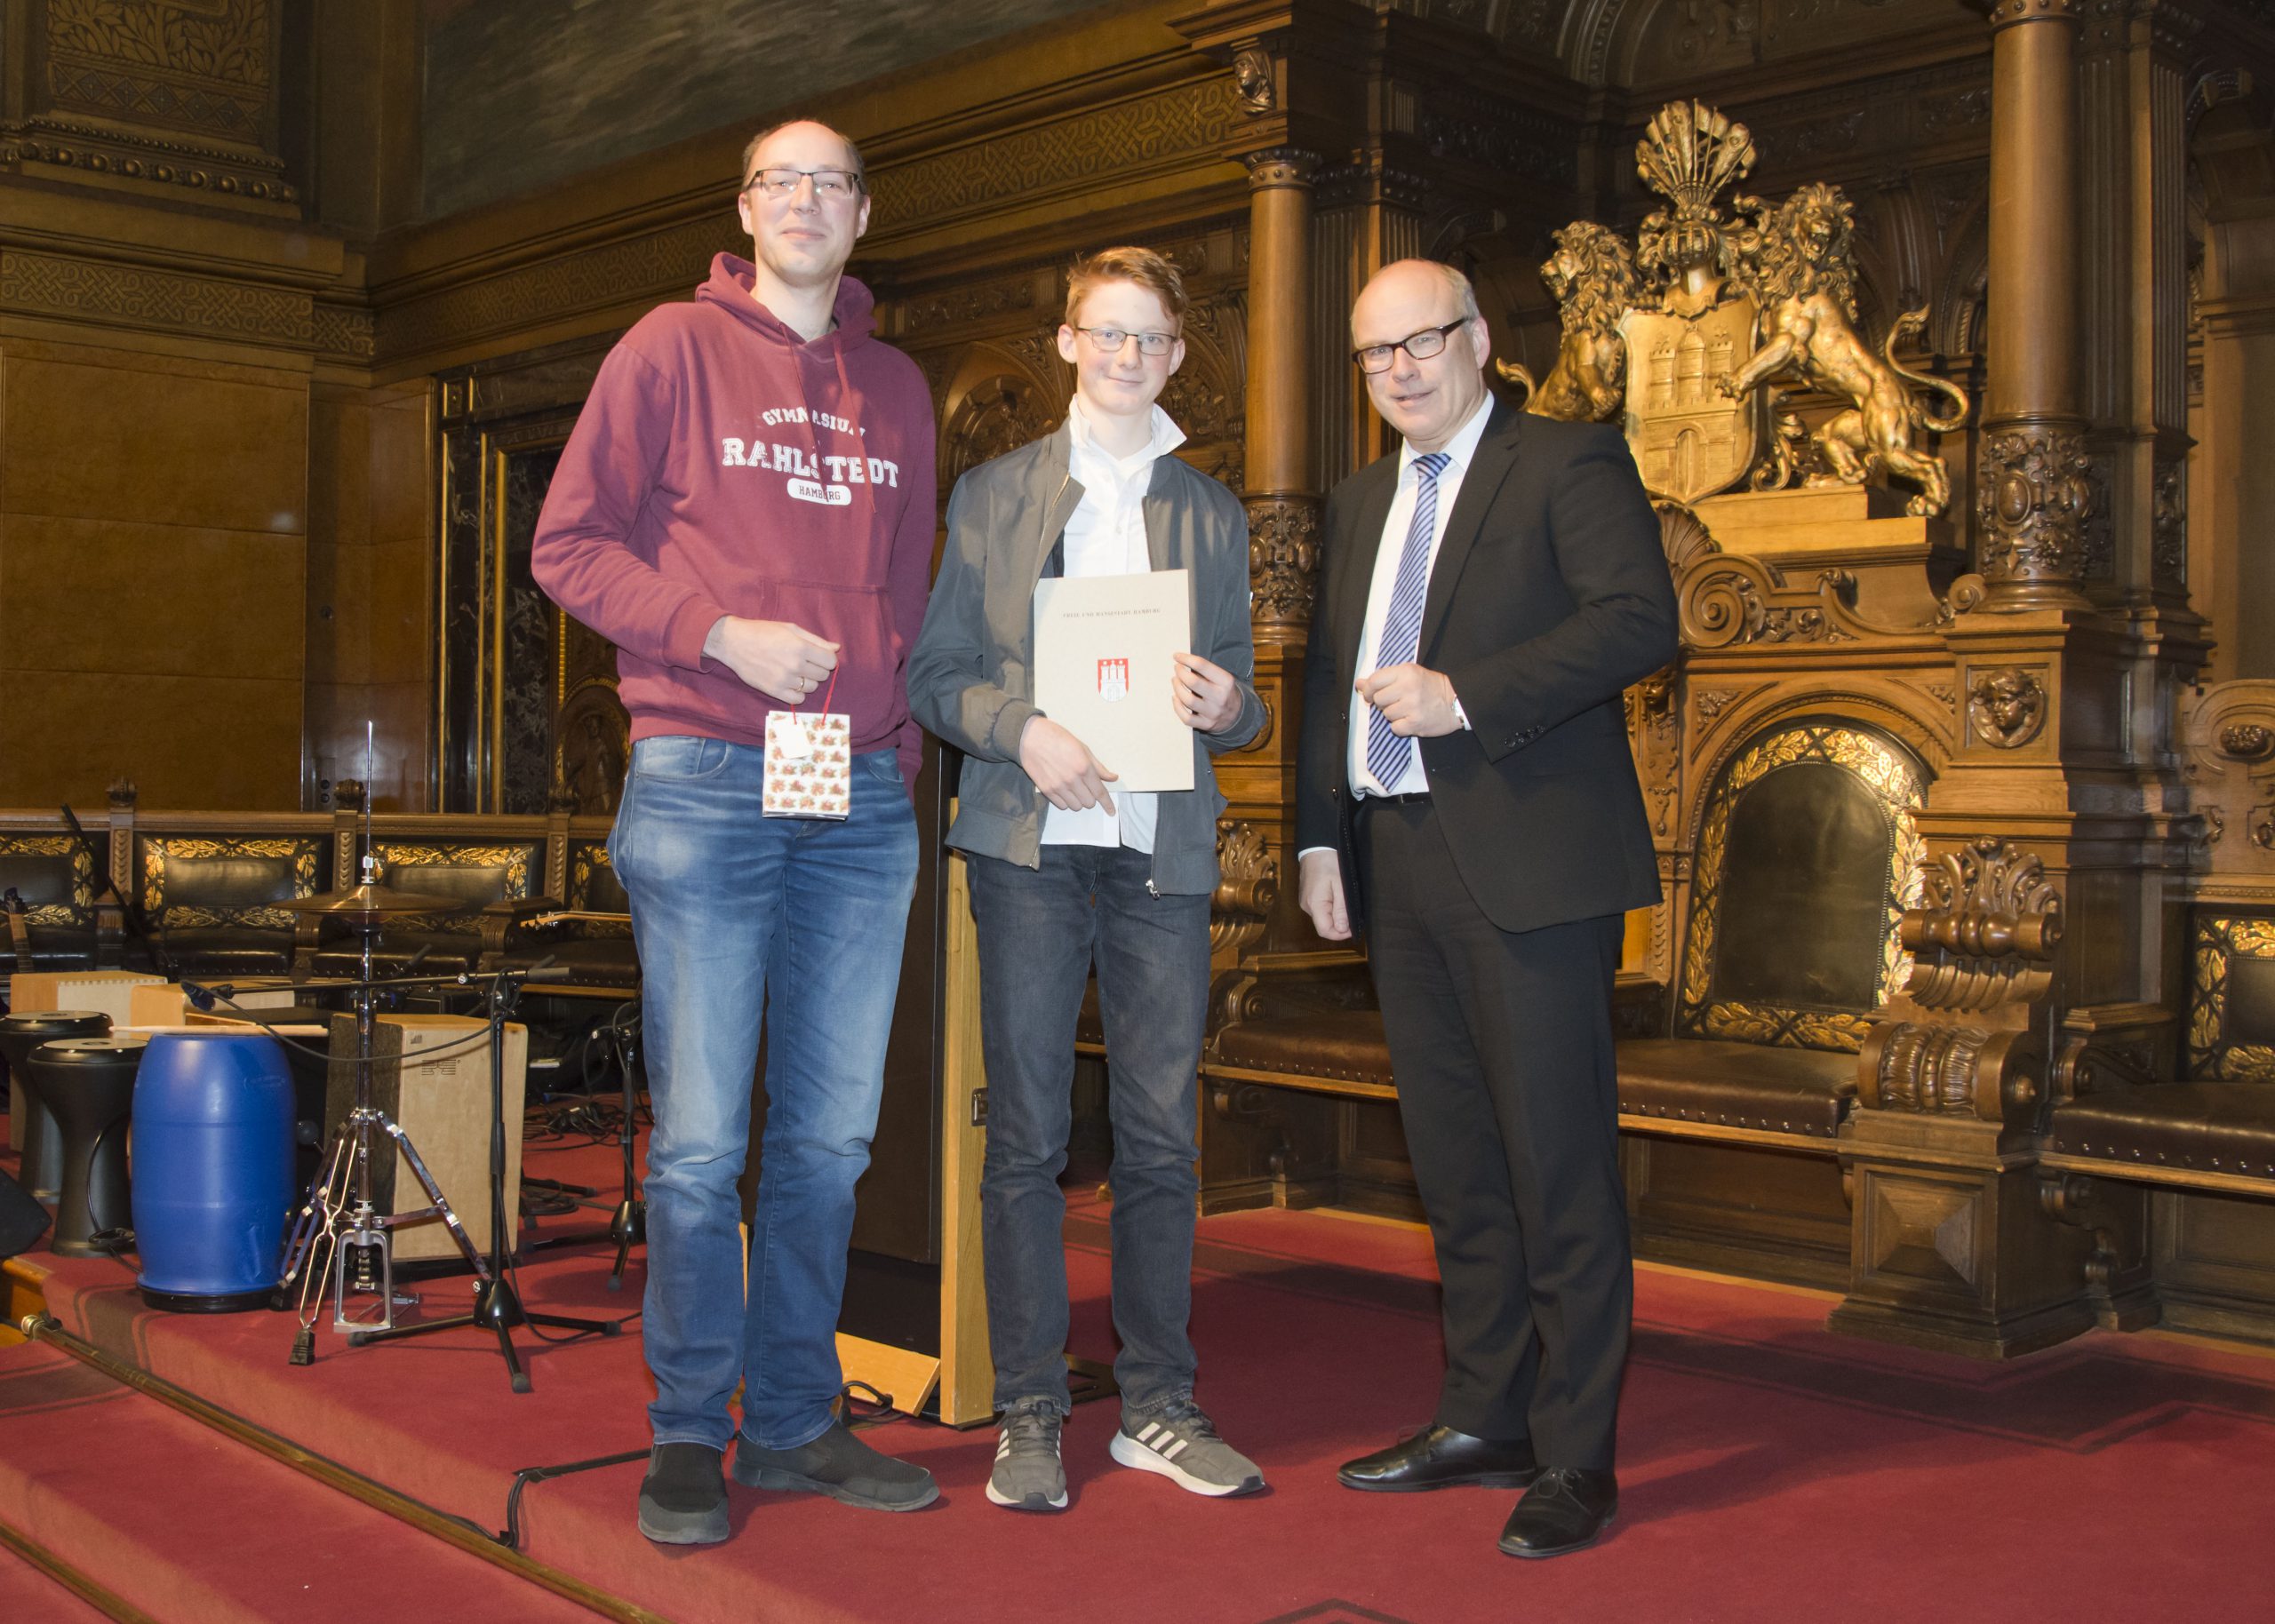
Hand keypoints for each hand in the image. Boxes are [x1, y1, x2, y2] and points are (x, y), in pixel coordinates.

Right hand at [704, 617, 838, 704]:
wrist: (734, 643)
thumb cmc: (763, 632)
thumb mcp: (791, 629)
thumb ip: (816, 640)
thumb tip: (837, 648)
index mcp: (801, 647)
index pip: (830, 661)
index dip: (827, 658)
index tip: (818, 656)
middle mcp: (794, 665)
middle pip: (823, 675)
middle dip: (817, 668)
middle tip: (804, 662)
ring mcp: (784, 680)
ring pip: (812, 688)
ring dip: (808, 680)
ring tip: (794, 671)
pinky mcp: (774, 691)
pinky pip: (798, 699)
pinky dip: (798, 693)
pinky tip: (790, 682)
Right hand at [1019, 716, 1117, 813]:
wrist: (1030, 737)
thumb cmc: (1058, 738)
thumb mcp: (1083, 748)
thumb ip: (1098, 767)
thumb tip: (1113, 778)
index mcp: (1084, 767)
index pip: (1100, 792)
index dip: (1107, 804)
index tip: (1111, 812)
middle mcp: (1072, 780)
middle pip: (1089, 802)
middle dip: (1091, 797)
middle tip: (1085, 787)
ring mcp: (1058, 786)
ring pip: (1076, 807)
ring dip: (1078, 800)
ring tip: (1073, 788)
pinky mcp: (1046, 790)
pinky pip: (1062, 806)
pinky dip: (1066, 801)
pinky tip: (1063, 790)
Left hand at [1172, 653, 1239, 731]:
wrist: (1238, 716)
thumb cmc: (1225, 692)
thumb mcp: (1223, 679)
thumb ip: (1206, 671)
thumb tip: (1183, 662)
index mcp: (1226, 681)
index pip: (1202, 665)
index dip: (1186, 659)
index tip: (1176, 656)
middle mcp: (1220, 697)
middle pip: (1193, 682)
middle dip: (1180, 673)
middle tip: (1177, 668)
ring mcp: (1213, 713)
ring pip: (1188, 700)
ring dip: (1177, 688)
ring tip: (1175, 681)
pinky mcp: (1206, 724)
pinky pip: (1186, 718)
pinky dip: (1177, 707)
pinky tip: (1175, 698)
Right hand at [1299, 850, 1349, 941]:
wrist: (1316, 847)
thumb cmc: (1329, 863)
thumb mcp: (1340, 885)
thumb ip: (1341, 908)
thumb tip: (1343, 929)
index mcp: (1315, 905)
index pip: (1325, 931)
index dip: (1340, 934)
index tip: (1354, 927)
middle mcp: (1307, 907)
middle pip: (1324, 926)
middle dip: (1340, 925)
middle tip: (1353, 912)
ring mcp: (1306, 902)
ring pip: (1323, 918)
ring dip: (1336, 916)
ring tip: (1346, 902)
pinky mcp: (1308, 897)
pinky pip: (1320, 910)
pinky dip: (1330, 909)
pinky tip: (1338, 897)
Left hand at [1356, 663, 1461, 736]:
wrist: (1457, 702)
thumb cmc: (1431, 687)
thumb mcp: (1410, 674)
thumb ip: (1384, 678)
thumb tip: (1359, 683)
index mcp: (1405, 672)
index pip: (1374, 681)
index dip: (1368, 690)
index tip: (1370, 694)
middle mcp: (1408, 687)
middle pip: (1378, 699)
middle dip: (1383, 703)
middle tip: (1397, 701)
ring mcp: (1412, 706)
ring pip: (1386, 714)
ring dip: (1393, 715)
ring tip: (1408, 710)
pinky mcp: (1415, 723)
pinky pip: (1395, 728)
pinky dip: (1400, 727)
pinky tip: (1411, 720)